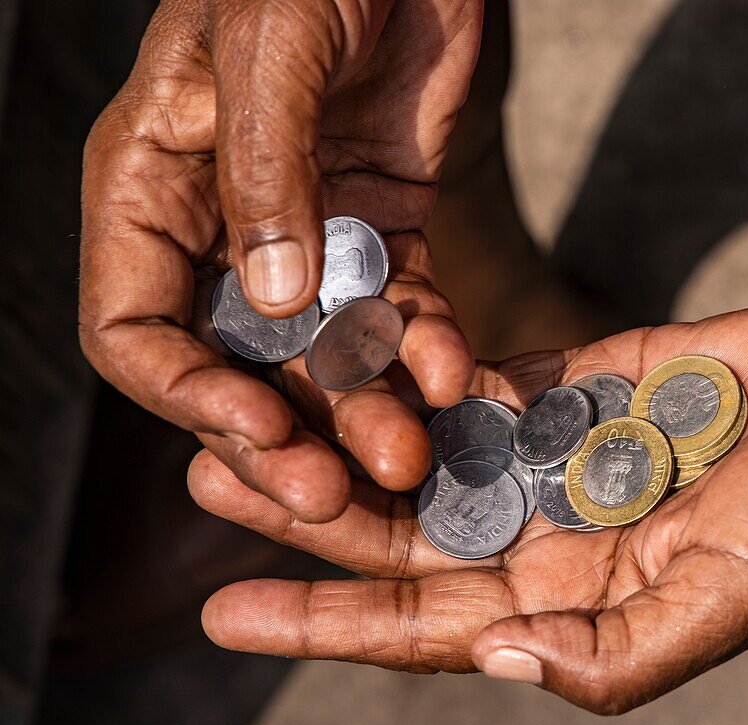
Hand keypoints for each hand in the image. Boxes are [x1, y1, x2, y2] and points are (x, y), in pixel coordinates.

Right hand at [80, 0, 482, 520]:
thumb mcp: (272, 51)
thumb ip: (264, 175)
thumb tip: (267, 302)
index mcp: (154, 187)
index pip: (135, 325)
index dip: (183, 392)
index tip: (253, 428)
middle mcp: (226, 228)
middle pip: (236, 364)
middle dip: (282, 432)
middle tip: (334, 493)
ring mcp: (312, 237)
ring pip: (327, 354)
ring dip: (365, 411)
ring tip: (411, 455)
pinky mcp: (388, 232)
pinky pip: (403, 312)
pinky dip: (427, 350)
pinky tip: (457, 381)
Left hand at [190, 307, 747, 712]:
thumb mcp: (720, 606)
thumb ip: (610, 652)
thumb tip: (496, 658)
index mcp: (572, 602)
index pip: (425, 621)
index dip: (327, 619)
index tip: (231, 608)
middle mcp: (551, 532)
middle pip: (404, 530)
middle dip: (310, 513)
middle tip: (208, 481)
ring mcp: (563, 453)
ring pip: (429, 449)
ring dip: (349, 433)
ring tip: (256, 411)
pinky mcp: (585, 382)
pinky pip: (489, 379)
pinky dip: (424, 370)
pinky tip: (355, 352)